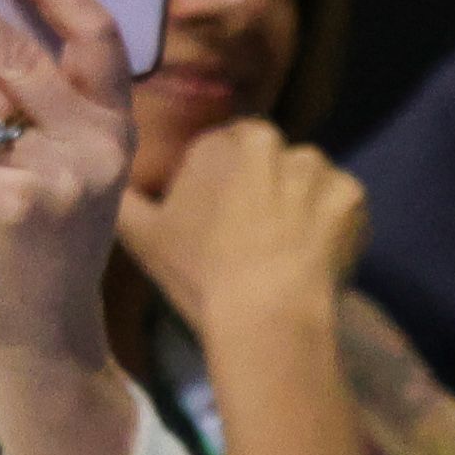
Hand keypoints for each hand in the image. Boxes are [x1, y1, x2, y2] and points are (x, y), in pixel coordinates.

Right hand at [114, 115, 367, 339]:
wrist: (268, 313)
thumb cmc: (200, 273)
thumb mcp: (142, 237)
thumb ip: (122, 201)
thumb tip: (101, 179)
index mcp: (224, 143)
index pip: (222, 152)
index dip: (218, 188)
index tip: (216, 226)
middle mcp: (275, 141)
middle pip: (268, 162)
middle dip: (263, 190)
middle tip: (252, 240)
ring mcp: (320, 167)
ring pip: (307, 181)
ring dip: (299, 206)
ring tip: (286, 253)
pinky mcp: (354, 196)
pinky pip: (341, 207)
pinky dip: (331, 227)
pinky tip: (313, 258)